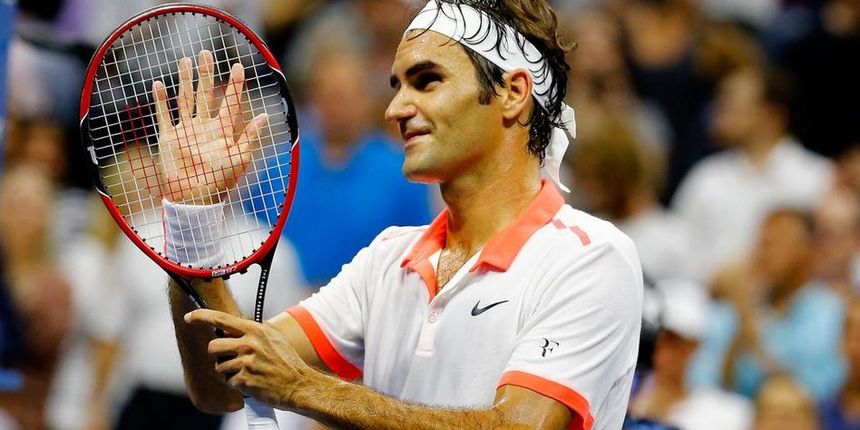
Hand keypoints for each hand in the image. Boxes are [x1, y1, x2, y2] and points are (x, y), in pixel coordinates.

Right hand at [152, 50, 267, 203]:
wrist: (194, 199)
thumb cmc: (220, 182)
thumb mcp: (239, 159)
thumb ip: (250, 137)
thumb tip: (265, 116)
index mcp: (223, 132)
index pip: (230, 103)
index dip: (235, 85)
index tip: (239, 66)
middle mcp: (204, 127)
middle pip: (205, 94)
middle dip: (206, 73)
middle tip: (207, 52)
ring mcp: (186, 131)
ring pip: (186, 99)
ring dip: (185, 80)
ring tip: (186, 60)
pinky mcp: (169, 138)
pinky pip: (164, 115)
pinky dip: (161, 100)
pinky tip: (160, 84)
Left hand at [184, 309, 310, 408]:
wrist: (299, 384)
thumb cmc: (287, 361)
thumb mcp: (274, 338)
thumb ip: (254, 330)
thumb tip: (234, 325)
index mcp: (255, 330)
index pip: (221, 319)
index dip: (201, 317)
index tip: (189, 317)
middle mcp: (249, 344)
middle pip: (213, 347)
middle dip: (218, 355)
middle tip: (231, 359)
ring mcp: (245, 363)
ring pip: (219, 366)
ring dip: (228, 372)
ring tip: (246, 373)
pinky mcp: (244, 380)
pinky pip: (227, 381)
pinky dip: (235, 384)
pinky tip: (250, 382)